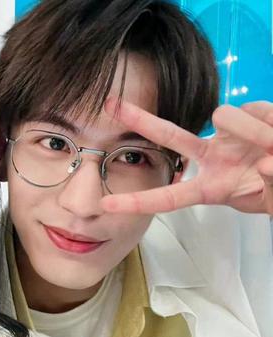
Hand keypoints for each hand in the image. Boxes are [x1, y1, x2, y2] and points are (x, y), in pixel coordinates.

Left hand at [101, 99, 272, 215]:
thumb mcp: (272, 201)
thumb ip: (272, 188)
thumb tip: (266, 164)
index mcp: (211, 187)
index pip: (170, 197)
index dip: (139, 202)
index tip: (105, 206)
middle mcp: (212, 157)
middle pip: (170, 135)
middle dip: (139, 119)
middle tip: (109, 105)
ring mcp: (229, 134)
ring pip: (223, 116)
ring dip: (253, 132)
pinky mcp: (252, 112)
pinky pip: (255, 109)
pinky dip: (270, 123)